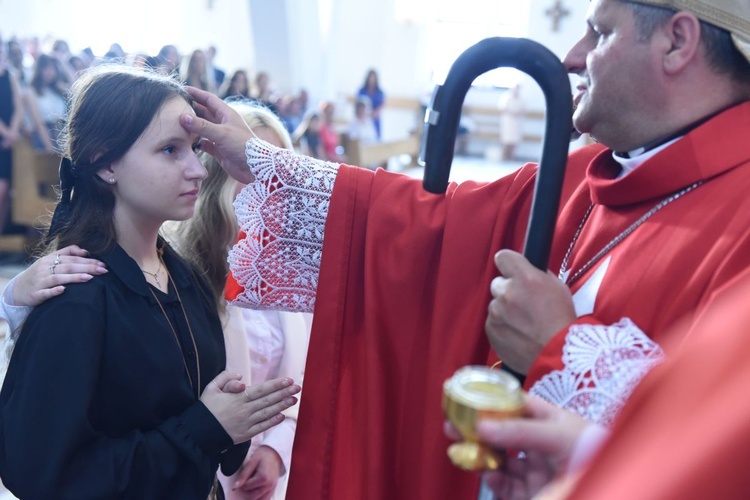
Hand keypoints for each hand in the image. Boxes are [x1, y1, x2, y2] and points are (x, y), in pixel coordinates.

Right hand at [12, 246, 107, 305]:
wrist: (17, 290)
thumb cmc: (40, 274)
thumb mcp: (50, 260)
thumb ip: (67, 253)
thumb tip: (86, 251)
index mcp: (50, 259)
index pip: (72, 258)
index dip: (88, 260)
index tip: (103, 264)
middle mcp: (44, 268)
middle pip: (68, 267)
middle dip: (87, 268)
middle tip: (103, 270)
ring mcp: (40, 281)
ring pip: (58, 278)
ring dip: (74, 278)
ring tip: (89, 278)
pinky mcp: (35, 294)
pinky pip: (45, 292)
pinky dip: (54, 291)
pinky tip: (64, 290)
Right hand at [180, 87, 255, 183]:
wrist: (254, 168)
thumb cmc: (242, 146)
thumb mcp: (222, 133)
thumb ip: (202, 126)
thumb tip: (182, 117)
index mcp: (226, 114)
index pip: (209, 99)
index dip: (196, 93)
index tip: (181, 89)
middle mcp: (223, 124)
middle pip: (204, 112)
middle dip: (191, 109)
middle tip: (175, 106)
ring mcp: (221, 137)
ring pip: (203, 128)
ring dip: (192, 126)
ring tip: (176, 123)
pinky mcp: (219, 150)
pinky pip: (204, 144)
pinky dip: (196, 143)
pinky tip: (187, 142)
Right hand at [201, 372, 300, 443]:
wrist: (198, 432)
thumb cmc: (205, 408)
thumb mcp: (211, 388)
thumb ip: (225, 378)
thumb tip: (241, 376)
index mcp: (238, 397)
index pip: (262, 389)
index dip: (276, 384)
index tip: (288, 380)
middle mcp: (245, 409)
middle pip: (268, 399)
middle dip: (284, 393)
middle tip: (297, 387)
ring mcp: (246, 422)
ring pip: (268, 412)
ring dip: (282, 406)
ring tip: (294, 399)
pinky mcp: (245, 434)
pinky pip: (262, 427)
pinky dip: (272, 421)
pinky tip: (282, 416)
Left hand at [234, 445, 282, 497]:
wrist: (275, 453)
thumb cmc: (264, 455)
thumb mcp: (252, 462)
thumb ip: (244, 475)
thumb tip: (236, 486)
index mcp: (263, 477)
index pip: (246, 487)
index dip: (241, 484)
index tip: (242, 478)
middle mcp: (269, 484)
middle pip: (252, 496)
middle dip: (246, 490)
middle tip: (245, 481)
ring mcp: (272, 488)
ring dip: (252, 496)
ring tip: (251, 486)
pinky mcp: (273, 489)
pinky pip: (266, 499)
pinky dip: (260, 497)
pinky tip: (256, 491)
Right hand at [443, 396, 591, 499]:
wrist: (611, 486)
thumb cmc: (592, 451)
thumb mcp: (557, 434)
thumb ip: (519, 430)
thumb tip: (481, 426)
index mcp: (545, 419)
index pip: (512, 404)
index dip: (488, 401)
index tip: (464, 400)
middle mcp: (536, 442)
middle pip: (498, 434)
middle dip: (474, 431)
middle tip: (451, 427)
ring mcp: (533, 468)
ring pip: (497, 460)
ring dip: (478, 455)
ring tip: (462, 452)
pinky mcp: (529, 492)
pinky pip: (504, 486)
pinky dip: (492, 480)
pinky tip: (489, 475)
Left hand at [485, 250, 575, 373]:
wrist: (557, 355)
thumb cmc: (562, 321)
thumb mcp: (557, 288)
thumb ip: (536, 276)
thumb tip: (526, 271)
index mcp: (524, 277)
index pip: (503, 257)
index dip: (508, 264)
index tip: (511, 270)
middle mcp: (507, 292)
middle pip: (498, 284)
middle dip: (508, 291)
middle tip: (524, 304)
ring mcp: (496, 312)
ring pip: (496, 305)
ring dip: (505, 311)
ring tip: (524, 324)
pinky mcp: (491, 329)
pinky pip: (493, 322)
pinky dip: (502, 326)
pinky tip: (518, 334)